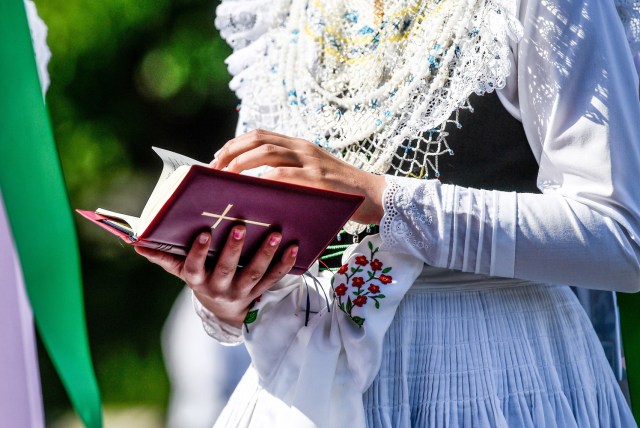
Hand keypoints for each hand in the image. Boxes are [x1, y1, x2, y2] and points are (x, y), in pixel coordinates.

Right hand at [135, 225, 297, 327]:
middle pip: (226, 269)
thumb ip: (163, 256)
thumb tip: (134, 243)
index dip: (198, 252)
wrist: (224, 308)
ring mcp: (242, 290)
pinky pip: (274, 278)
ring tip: (275, 233)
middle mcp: (219, 287)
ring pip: (254, 273)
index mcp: (197, 279)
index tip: (204, 233)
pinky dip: (285, 264)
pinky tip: (294, 247)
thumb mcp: (181, 269)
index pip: (194, 267)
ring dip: (265, 254)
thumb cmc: (200, 276)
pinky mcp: (261, 290)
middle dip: (233, 249)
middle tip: (240, 226)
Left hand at [212, 129, 386, 224]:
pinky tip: (253, 188)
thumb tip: (258, 188)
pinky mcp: (319, 179)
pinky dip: (265, 178)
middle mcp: (302, 148)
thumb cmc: (340, 192)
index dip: (234, 144)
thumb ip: (290, 174)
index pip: (260, 135)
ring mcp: (311, 162)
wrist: (374, 196)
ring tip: (225, 177)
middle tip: (213, 169)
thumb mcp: (313, 175)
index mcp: (299, 146)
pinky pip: (286, 174)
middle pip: (258, 139)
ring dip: (241, 163)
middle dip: (231, 151)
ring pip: (267, 152)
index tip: (217, 159)